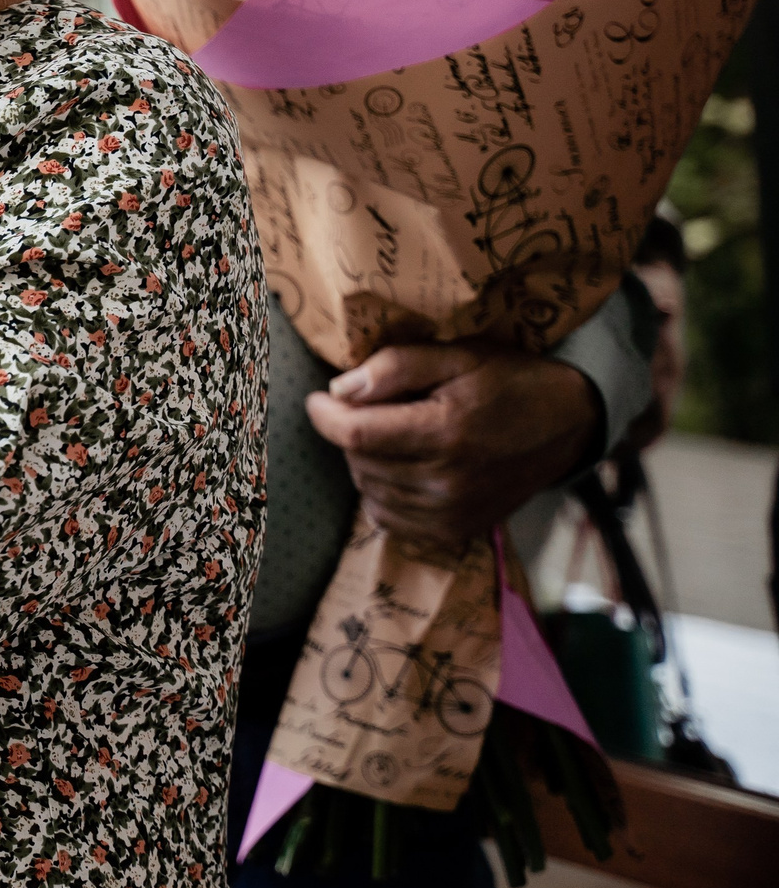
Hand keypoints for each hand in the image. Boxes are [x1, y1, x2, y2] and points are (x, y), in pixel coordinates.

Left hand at [304, 340, 601, 547]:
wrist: (569, 426)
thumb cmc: (509, 381)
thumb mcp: (458, 356)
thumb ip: (396, 368)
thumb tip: (339, 390)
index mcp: (447, 432)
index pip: (355, 433)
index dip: (325, 414)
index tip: (319, 398)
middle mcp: (447, 481)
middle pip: (358, 459)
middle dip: (354, 430)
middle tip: (381, 408)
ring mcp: (451, 513)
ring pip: (368, 487)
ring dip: (368, 460)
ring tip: (400, 435)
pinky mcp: (454, 531)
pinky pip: (387, 516)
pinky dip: (382, 491)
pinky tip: (406, 467)